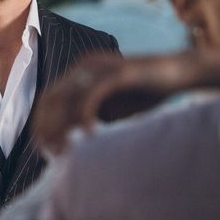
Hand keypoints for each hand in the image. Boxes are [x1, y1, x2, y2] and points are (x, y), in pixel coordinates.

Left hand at [35, 51, 200, 152]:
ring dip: (63, 127)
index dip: (41, 123)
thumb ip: (91, 116)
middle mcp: (86, 65)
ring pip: (68, 98)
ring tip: (65, 150)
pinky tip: (91, 135)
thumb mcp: (112, 108)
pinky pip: (92, 96)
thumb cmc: (145, 92)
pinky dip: (86, 117)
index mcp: (81, 71)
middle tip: (50, 153)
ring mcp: (101, 67)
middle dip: (47, 127)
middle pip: (53, 98)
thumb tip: (71, 135)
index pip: (49, 97)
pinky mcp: (117, 73)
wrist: (177, 74)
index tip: (42, 148)